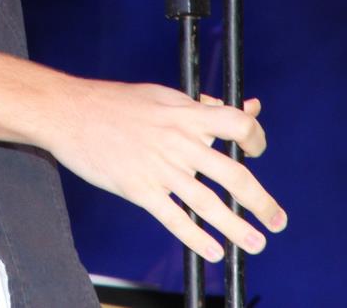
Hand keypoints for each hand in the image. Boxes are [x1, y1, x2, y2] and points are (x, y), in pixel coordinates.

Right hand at [44, 81, 284, 261]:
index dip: (256, 138)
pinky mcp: (139, 189)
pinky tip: (213, 251)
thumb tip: (242, 108)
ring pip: (208, 204)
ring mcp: (160, 168)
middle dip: (261, 202)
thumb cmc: (116, 102)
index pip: (237, 124)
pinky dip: (196, 238)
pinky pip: (174, 218)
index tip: (257, 152)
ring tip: (256, 243)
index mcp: (186, 114)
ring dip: (237, 228)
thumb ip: (201, 107)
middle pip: (233, 175)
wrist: (69, 112)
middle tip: (277, 220)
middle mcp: (179, 142)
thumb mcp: (162, 96)